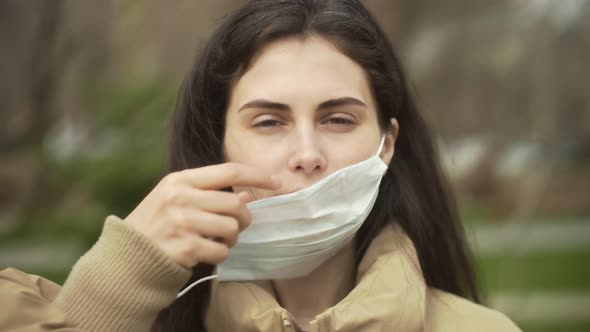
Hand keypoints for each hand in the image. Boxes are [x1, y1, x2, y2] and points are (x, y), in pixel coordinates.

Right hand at [124, 163, 280, 267]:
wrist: (126, 258)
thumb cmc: (156, 226)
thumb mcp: (174, 199)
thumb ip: (206, 193)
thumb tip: (245, 196)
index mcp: (180, 180)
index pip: (229, 171)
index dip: (256, 175)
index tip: (276, 181)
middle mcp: (180, 197)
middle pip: (235, 203)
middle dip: (244, 218)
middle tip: (238, 227)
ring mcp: (181, 222)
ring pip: (231, 227)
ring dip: (232, 238)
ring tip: (218, 240)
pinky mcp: (184, 247)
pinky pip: (221, 250)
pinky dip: (220, 254)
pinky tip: (206, 253)